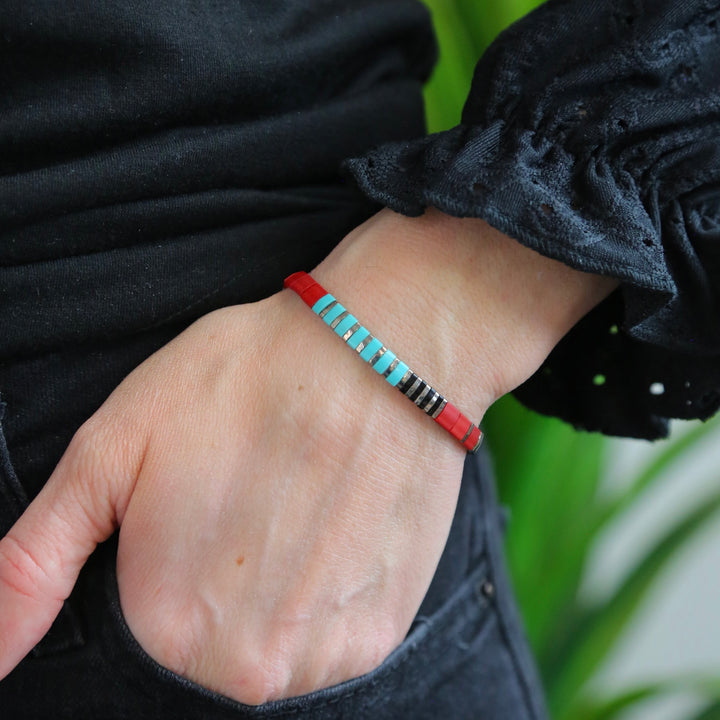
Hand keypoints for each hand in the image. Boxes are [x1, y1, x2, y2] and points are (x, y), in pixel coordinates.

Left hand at [0, 208, 615, 702]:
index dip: (164, 563)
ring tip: (294, 508)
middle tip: (247, 500)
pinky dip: (322, 593)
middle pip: (207, 651)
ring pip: (271, 648)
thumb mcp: (113, 446)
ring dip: (274, 591)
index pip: (141, 634)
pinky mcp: (382, 629)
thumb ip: (34, 563)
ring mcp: (327, 653)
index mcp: (167, 626)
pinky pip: (329, 640)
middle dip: (216, 583)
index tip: (196, 509)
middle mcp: (250, 666)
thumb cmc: (247, 380)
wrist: (379, 354)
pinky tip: (330, 526)